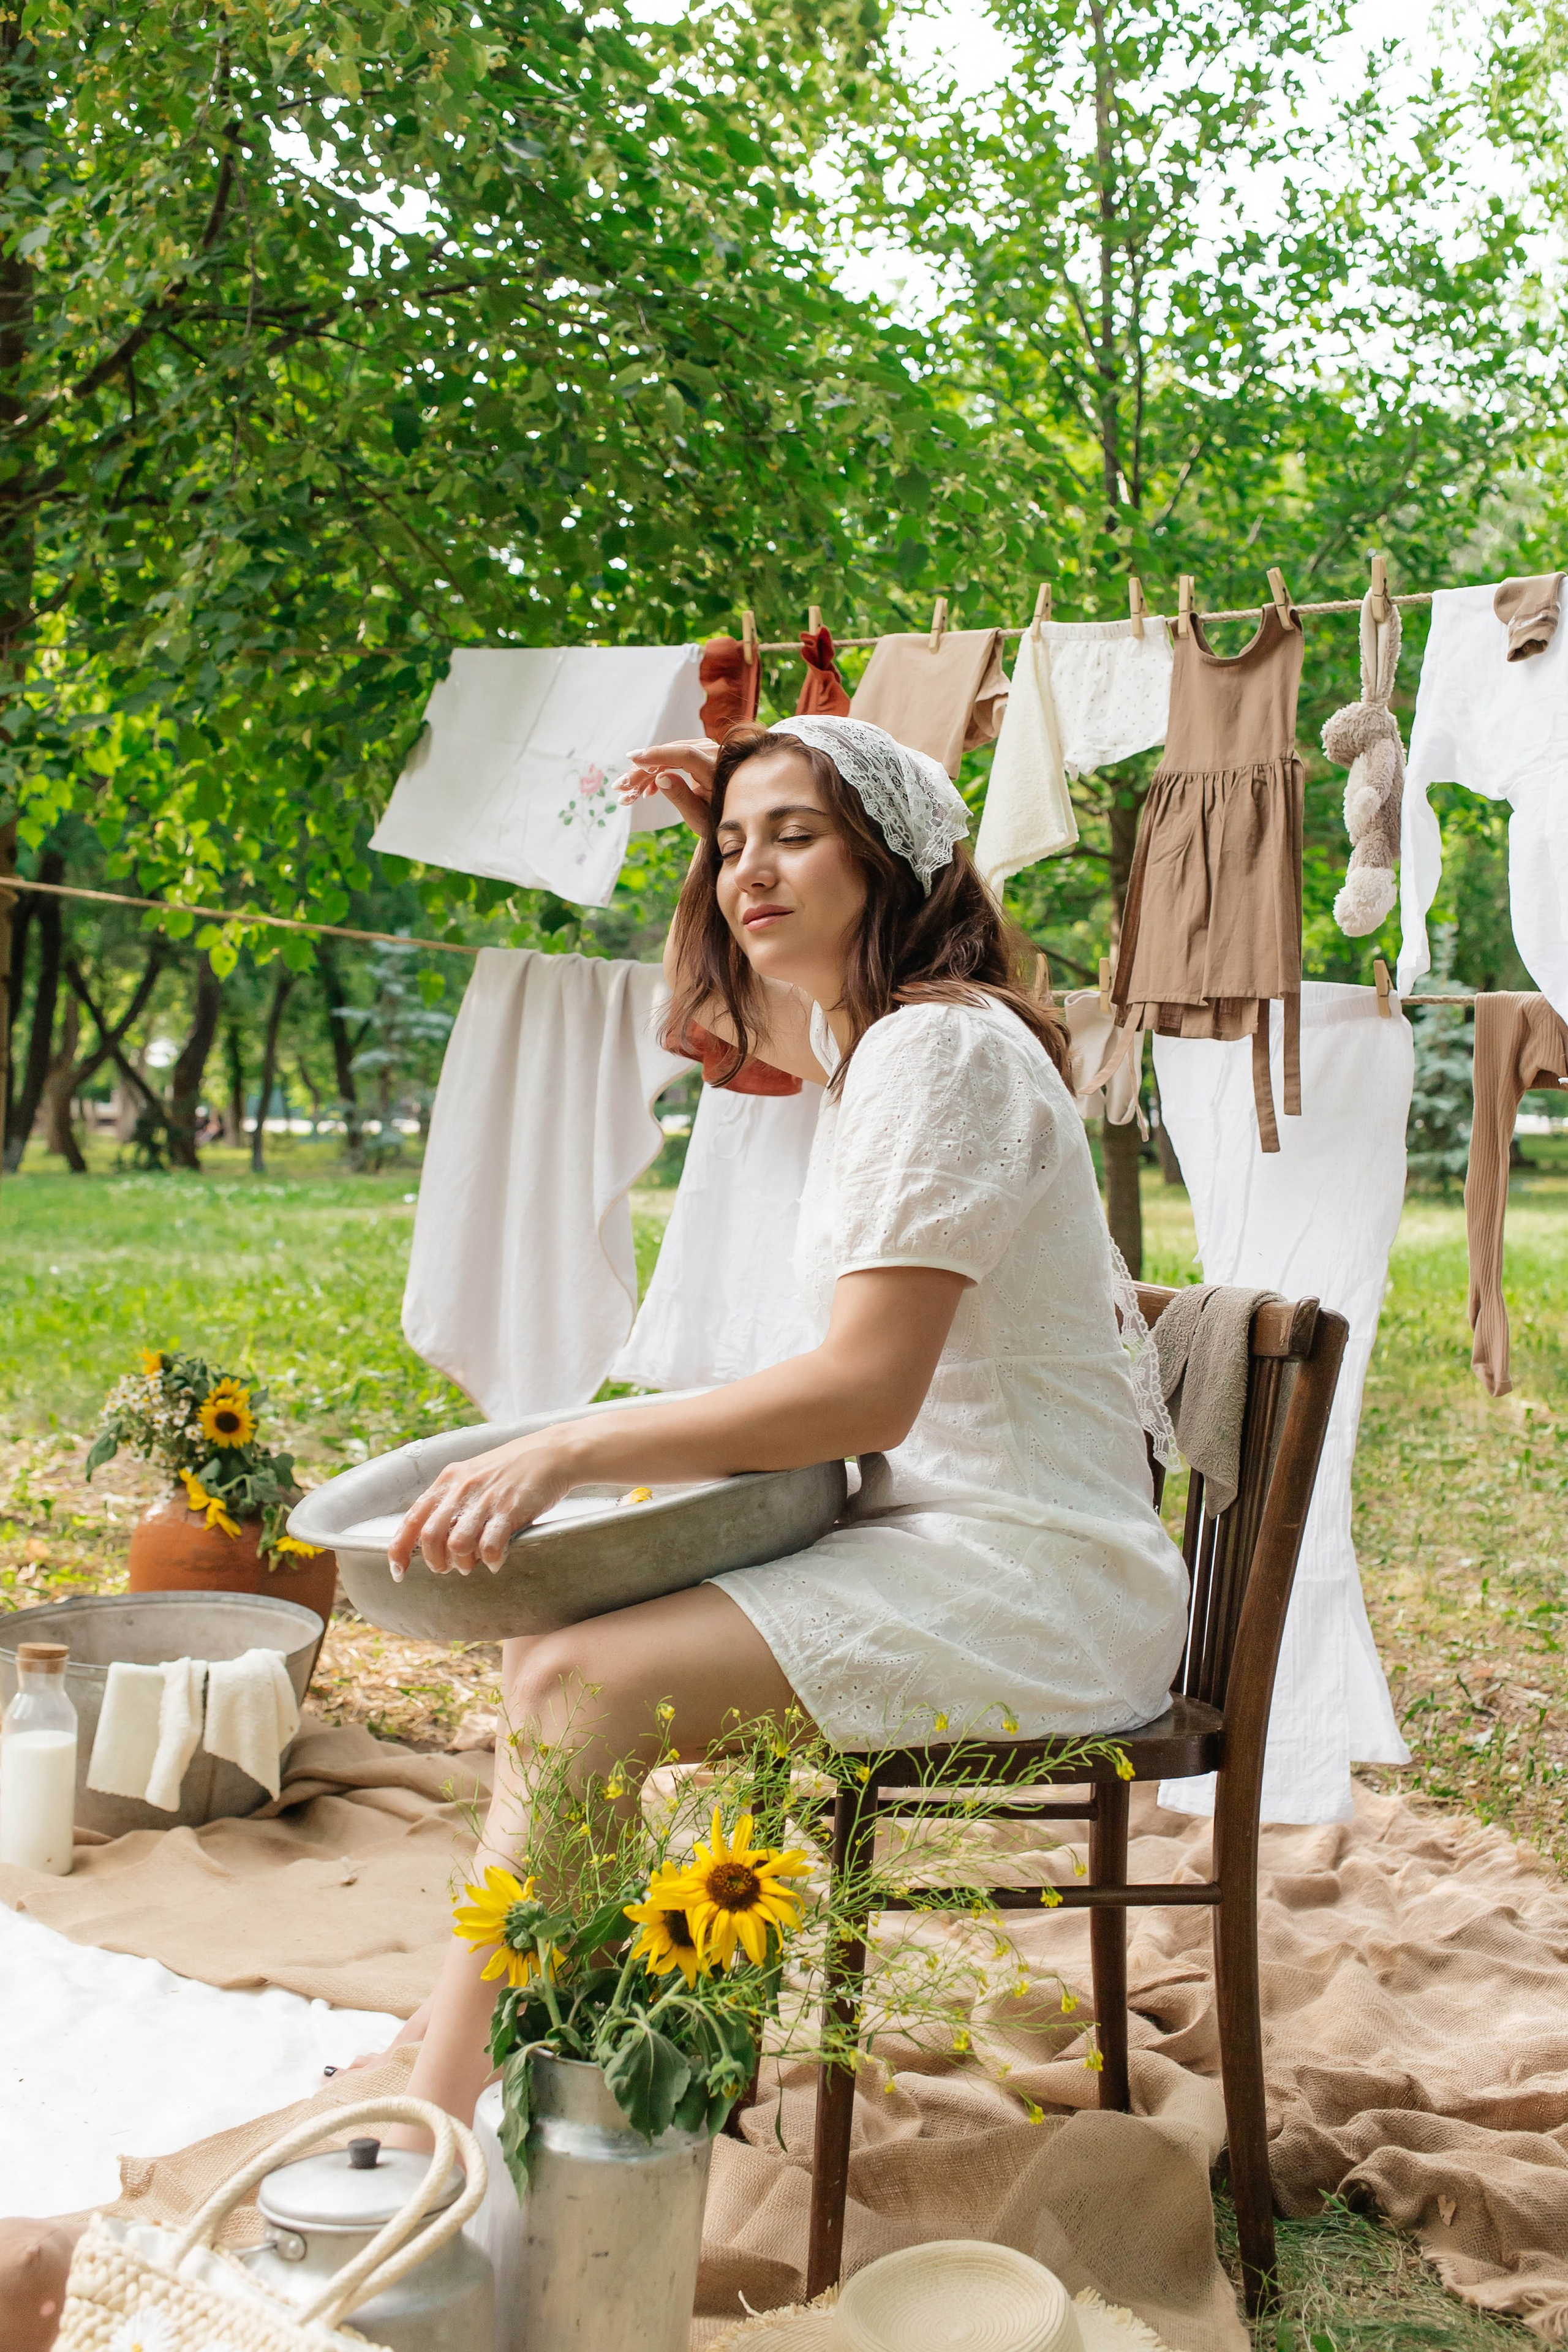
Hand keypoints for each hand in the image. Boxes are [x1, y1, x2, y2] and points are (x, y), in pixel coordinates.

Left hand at [389, 1434, 578, 1576]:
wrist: (553, 1453)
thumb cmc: (513, 1469)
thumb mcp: (474, 1475)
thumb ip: (453, 1499)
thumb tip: (434, 1537)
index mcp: (449, 1480)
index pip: (412, 1519)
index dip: (399, 1549)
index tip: (397, 1571)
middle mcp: (462, 1488)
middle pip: (430, 1537)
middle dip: (435, 1562)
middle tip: (448, 1569)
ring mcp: (486, 1499)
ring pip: (457, 1545)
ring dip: (463, 1563)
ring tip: (474, 1564)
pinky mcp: (510, 1510)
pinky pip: (490, 1546)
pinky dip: (491, 1560)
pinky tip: (498, 1560)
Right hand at [616, 738, 718, 834]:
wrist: (730, 816)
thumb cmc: (717, 820)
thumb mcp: (699, 816)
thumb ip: (681, 797)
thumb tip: (660, 777)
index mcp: (717, 769)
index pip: (684, 755)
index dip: (658, 755)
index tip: (634, 759)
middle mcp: (712, 753)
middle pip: (670, 755)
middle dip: (642, 771)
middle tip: (620, 788)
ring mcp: (704, 749)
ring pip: (666, 756)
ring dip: (644, 775)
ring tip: (626, 795)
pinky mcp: (697, 752)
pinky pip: (671, 758)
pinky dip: (656, 773)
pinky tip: (645, 793)